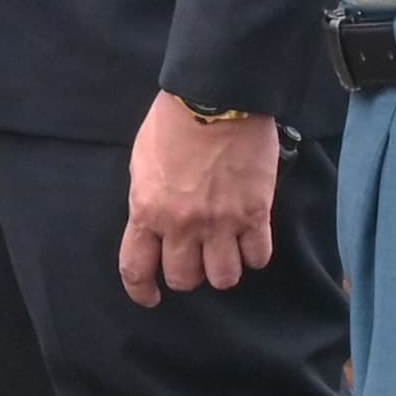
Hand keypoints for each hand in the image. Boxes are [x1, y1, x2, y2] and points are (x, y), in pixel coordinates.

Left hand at [117, 95, 280, 306]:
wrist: (215, 99)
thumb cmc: (173, 123)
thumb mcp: (142, 162)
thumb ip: (147, 200)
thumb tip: (152, 225)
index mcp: (147, 211)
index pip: (136, 268)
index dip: (142, 290)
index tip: (150, 297)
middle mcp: (182, 225)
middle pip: (185, 279)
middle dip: (188, 275)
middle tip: (194, 259)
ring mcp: (221, 222)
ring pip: (224, 278)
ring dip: (223, 270)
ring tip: (224, 253)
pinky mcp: (255, 214)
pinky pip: (258, 257)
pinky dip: (254, 255)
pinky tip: (250, 241)